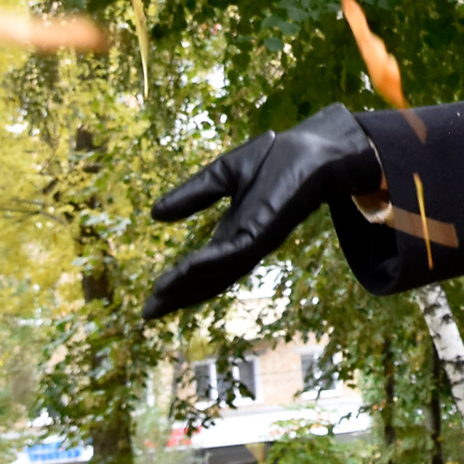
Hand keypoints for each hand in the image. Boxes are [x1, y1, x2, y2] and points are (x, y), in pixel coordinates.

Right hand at [141, 103, 383, 319]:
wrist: (315, 148)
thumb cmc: (276, 159)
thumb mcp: (223, 175)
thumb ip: (194, 195)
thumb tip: (155, 214)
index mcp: (236, 232)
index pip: (204, 267)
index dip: (178, 282)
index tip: (152, 299)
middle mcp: (246, 244)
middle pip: (208, 280)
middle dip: (179, 296)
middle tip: (148, 314)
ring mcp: (257, 241)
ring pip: (217, 273)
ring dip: (187, 286)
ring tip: (159, 298)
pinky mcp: (266, 232)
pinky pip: (232, 254)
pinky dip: (207, 264)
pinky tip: (184, 270)